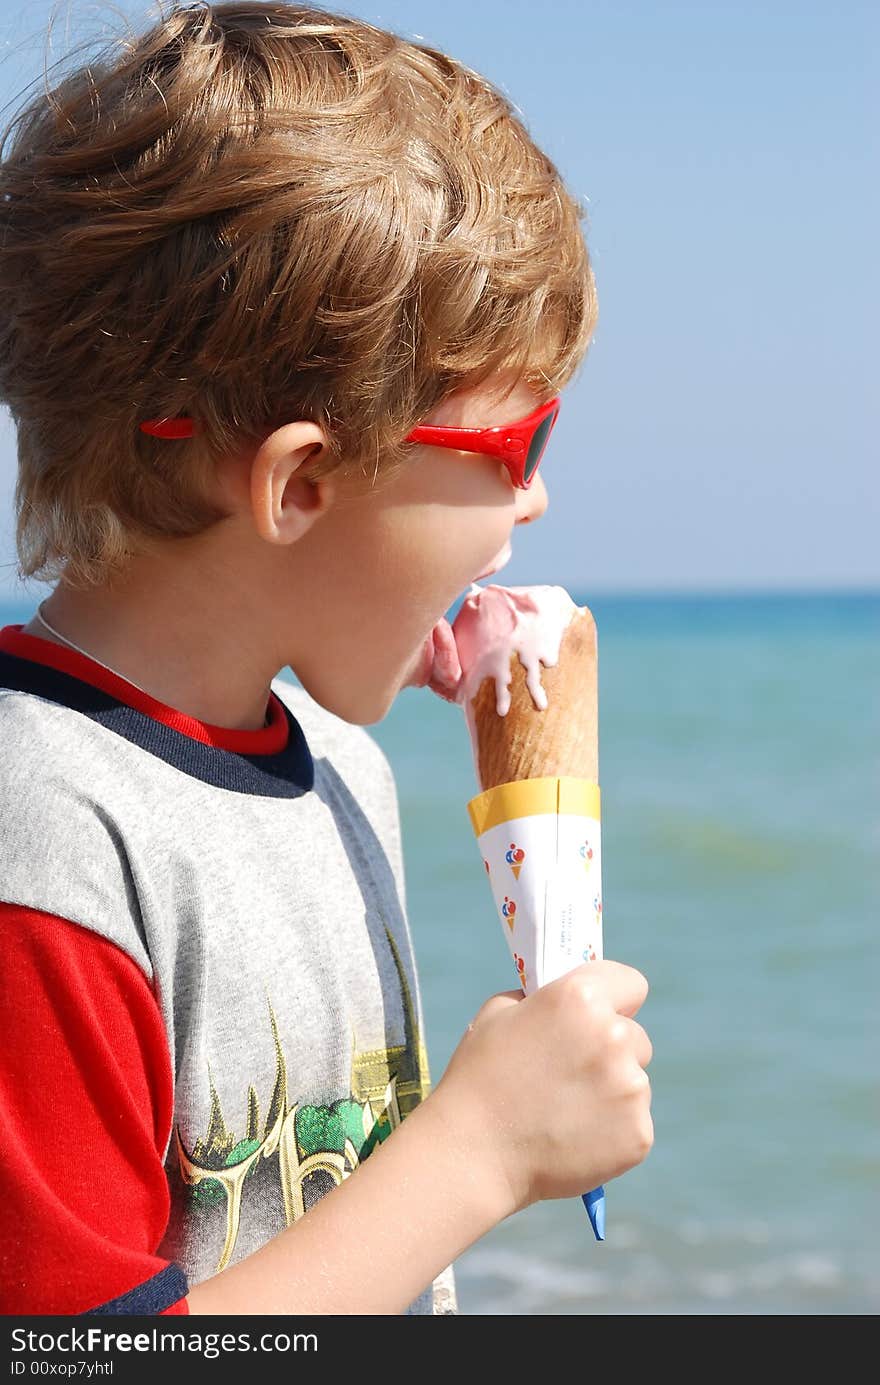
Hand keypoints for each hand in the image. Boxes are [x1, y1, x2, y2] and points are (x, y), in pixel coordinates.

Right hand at [432, 959, 652, 1216]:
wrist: (474, 1154)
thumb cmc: (479, 1078)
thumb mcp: (499, 1014)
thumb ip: (542, 999)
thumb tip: (567, 1004)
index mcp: (580, 999)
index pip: (631, 984)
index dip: (615, 999)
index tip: (603, 1014)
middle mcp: (613, 1037)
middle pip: (635, 1037)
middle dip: (611, 1050)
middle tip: (570, 1073)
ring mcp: (630, 1088)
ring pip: (635, 1082)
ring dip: (611, 1092)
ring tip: (565, 1111)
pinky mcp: (638, 1134)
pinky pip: (634, 1123)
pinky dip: (612, 1131)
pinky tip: (574, 1137)